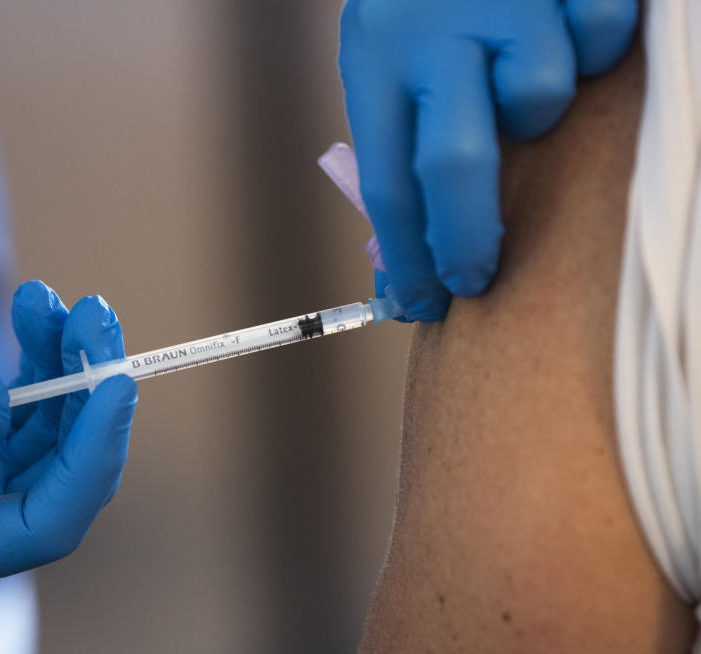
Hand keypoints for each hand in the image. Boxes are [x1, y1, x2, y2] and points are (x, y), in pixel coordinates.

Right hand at [0, 280, 136, 604]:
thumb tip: (8, 398)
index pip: (52, 517)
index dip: (95, 451)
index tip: (116, 380)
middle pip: (68, 469)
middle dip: (90, 390)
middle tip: (94, 314)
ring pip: (53, 434)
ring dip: (64, 364)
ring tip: (57, 301)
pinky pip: (25, 413)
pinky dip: (35, 365)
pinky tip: (34, 317)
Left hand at [339, 0, 637, 319]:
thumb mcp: (384, 59)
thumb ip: (399, 139)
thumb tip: (405, 256)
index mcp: (375, 56)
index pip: (388, 182)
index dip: (410, 257)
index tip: (424, 304)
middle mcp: (430, 28)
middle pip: (455, 164)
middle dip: (469, 236)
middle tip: (477, 278)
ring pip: (537, 95)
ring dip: (536, 107)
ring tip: (518, 76)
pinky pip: (598, 35)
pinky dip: (590, 42)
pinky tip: (562, 24)